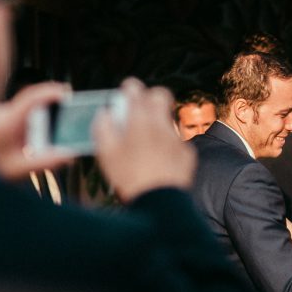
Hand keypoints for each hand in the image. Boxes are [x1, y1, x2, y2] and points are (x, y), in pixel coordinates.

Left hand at [0, 82, 74, 180]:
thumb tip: (69, 155)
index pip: (32, 97)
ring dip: (33, 122)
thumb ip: (45, 162)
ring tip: (38, 141)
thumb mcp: (17, 170)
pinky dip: (22, 126)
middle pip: (30, 105)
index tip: (67, 93)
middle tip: (61, 119)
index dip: (52, 92)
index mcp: (6, 121)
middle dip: (47, 111)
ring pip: (20, 111)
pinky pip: (11, 116)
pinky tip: (21, 144)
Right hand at [93, 78, 195, 202]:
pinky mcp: (188, 154)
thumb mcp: (106, 154)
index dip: (130, 88)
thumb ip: (103, 128)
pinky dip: (167, 146)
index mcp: (139, 121)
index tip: (126, 92)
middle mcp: (161, 125)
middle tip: (140, 109)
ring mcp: (177, 139)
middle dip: (150, 97)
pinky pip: (177, 142)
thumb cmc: (128, 178)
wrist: (159, 203)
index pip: (136, 90)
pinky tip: (159, 161)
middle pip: (161, 95)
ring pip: (169, 120)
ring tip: (145, 141)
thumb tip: (104, 114)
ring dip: (158, 124)